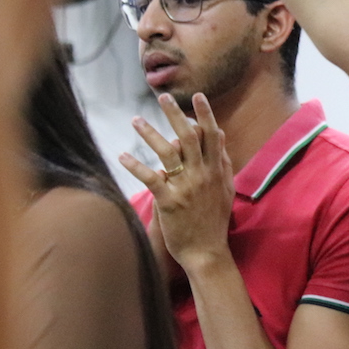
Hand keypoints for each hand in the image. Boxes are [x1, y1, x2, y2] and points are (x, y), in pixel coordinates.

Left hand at [119, 92, 234, 273]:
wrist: (207, 252)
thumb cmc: (214, 221)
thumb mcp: (226, 189)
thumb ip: (223, 161)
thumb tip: (220, 135)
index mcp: (216, 171)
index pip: (212, 137)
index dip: (205, 115)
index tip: (198, 96)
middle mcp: (202, 175)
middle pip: (189, 138)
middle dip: (175, 115)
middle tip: (163, 97)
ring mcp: (186, 188)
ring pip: (168, 154)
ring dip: (150, 135)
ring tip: (136, 120)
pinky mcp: (169, 202)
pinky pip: (151, 179)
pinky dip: (136, 166)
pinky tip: (123, 156)